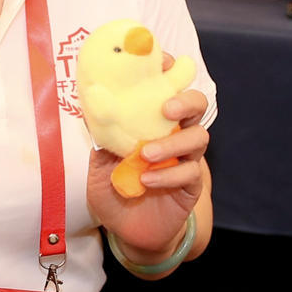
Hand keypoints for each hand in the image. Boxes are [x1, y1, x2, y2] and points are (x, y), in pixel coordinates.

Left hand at [88, 58, 207, 262]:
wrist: (128, 231)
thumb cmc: (115, 189)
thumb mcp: (99, 161)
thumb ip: (101, 135)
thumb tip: (92, 102)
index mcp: (153, 122)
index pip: (170, 87)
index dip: (170, 70)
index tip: (160, 60)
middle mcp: (174, 134)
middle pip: (196, 105)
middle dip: (185, 100)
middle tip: (166, 108)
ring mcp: (186, 160)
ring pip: (198, 138)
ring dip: (172, 143)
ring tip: (146, 154)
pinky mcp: (191, 186)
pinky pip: (190, 173)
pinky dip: (168, 175)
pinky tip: (147, 180)